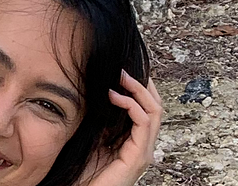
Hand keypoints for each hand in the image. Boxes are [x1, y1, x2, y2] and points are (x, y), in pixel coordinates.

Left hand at [83, 70, 163, 185]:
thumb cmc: (81, 170)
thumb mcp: (91, 136)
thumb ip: (99, 118)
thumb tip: (97, 90)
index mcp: (134, 140)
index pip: (146, 108)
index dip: (138, 87)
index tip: (121, 70)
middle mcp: (143, 145)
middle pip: (156, 106)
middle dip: (143, 83)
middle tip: (124, 68)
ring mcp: (144, 152)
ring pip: (154, 111)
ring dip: (138, 89)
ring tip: (121, 75)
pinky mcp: (139, 157)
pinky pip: (143, 124)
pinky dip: (132, 105)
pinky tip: (115, 96)